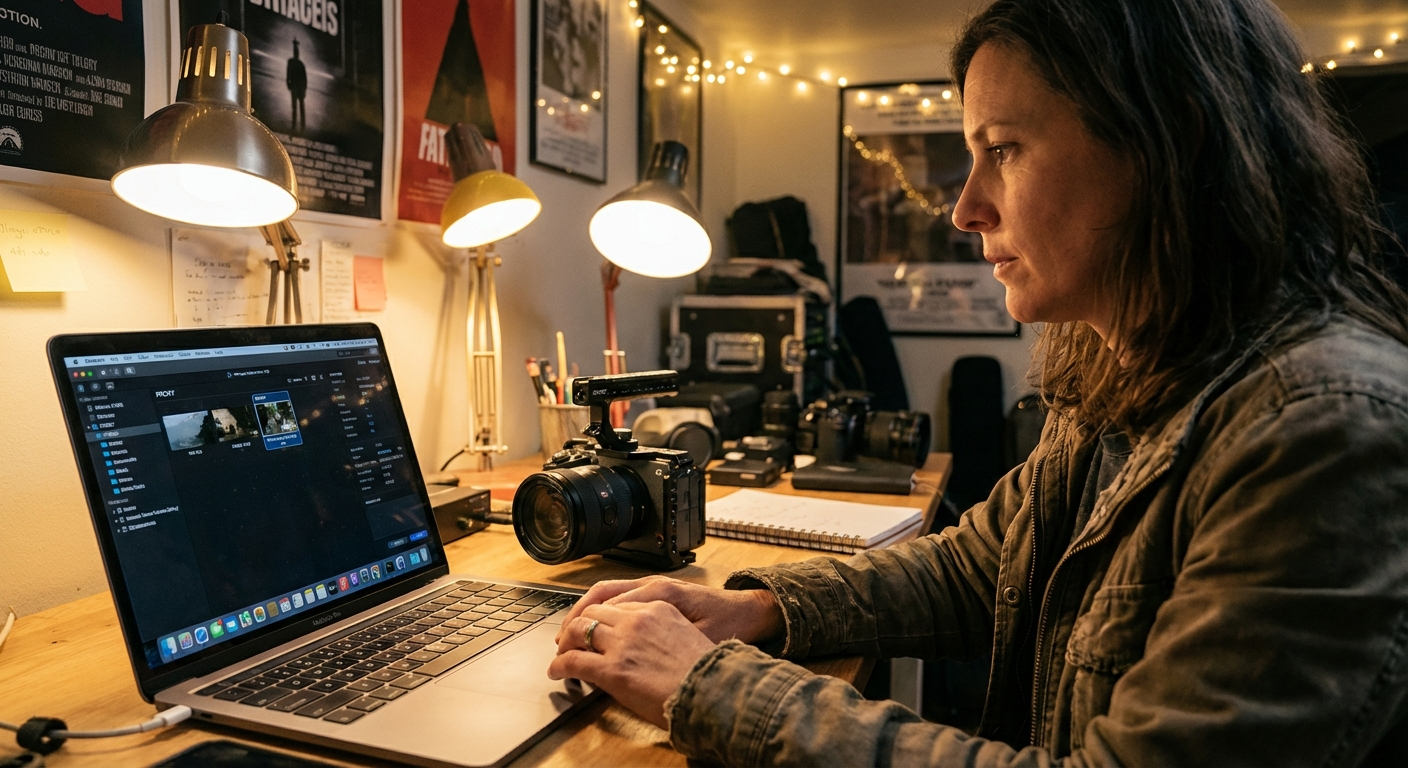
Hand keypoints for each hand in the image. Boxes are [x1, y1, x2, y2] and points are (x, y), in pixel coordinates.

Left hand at [549, 600, 715, 728]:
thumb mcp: (686, 634)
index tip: (594, 625)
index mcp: (658, 606)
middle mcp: (638, 619)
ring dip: (565, 642)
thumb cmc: (707, 666)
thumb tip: (643, 641)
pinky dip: (560, 665)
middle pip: (593, 611)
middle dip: (577, 624)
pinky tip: (557, 671)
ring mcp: (623, 643)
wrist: (716, 687)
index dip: (599, 615)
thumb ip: (660, 629)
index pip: (616, 603)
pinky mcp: (613, 669)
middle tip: (570, 639)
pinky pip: (574, 661)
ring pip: (579, 630)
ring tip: (561, 652)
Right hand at [554, 575, 783, 645]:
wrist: (751, 611)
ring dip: (584, 613)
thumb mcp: (698, 643)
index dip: (581, 630)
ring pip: (606, 593)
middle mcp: (653, 585)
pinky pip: (620, 596)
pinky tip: (594, 628)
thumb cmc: (729, 627)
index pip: (606, 605)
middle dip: (575, 620)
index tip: (565, 653)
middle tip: (559, 646)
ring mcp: (654, 586)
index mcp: (660, 594)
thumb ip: (663, 649)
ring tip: (568, 637)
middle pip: (599, 596)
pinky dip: (601, 610)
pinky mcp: (658, 592)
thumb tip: (625, 664)